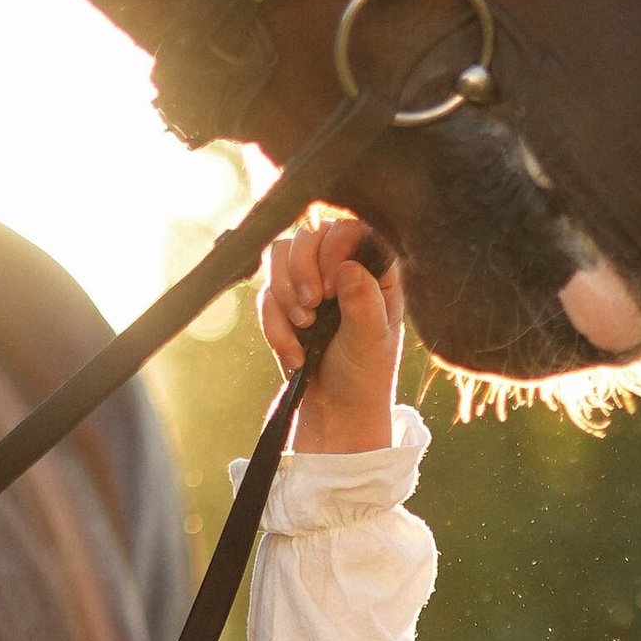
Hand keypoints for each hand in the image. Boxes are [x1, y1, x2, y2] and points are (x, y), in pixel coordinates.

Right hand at [260, 211, 403, 453]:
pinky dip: (274, 325)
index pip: (351, 226)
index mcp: (375, 271)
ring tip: (305, 328)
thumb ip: (363, 302)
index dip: (334, 247)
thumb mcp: (371, 341)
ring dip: (284, 293)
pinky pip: (265, 294)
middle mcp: (342, 268)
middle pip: (308, 233)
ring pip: (279, 255)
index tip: (334, 286)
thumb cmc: (364, 376)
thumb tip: (347, 267)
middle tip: (313, 309)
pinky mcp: (285, 303)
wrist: (336, 414)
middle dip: (302, 270)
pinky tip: (295, 354)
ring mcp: (311, 283)